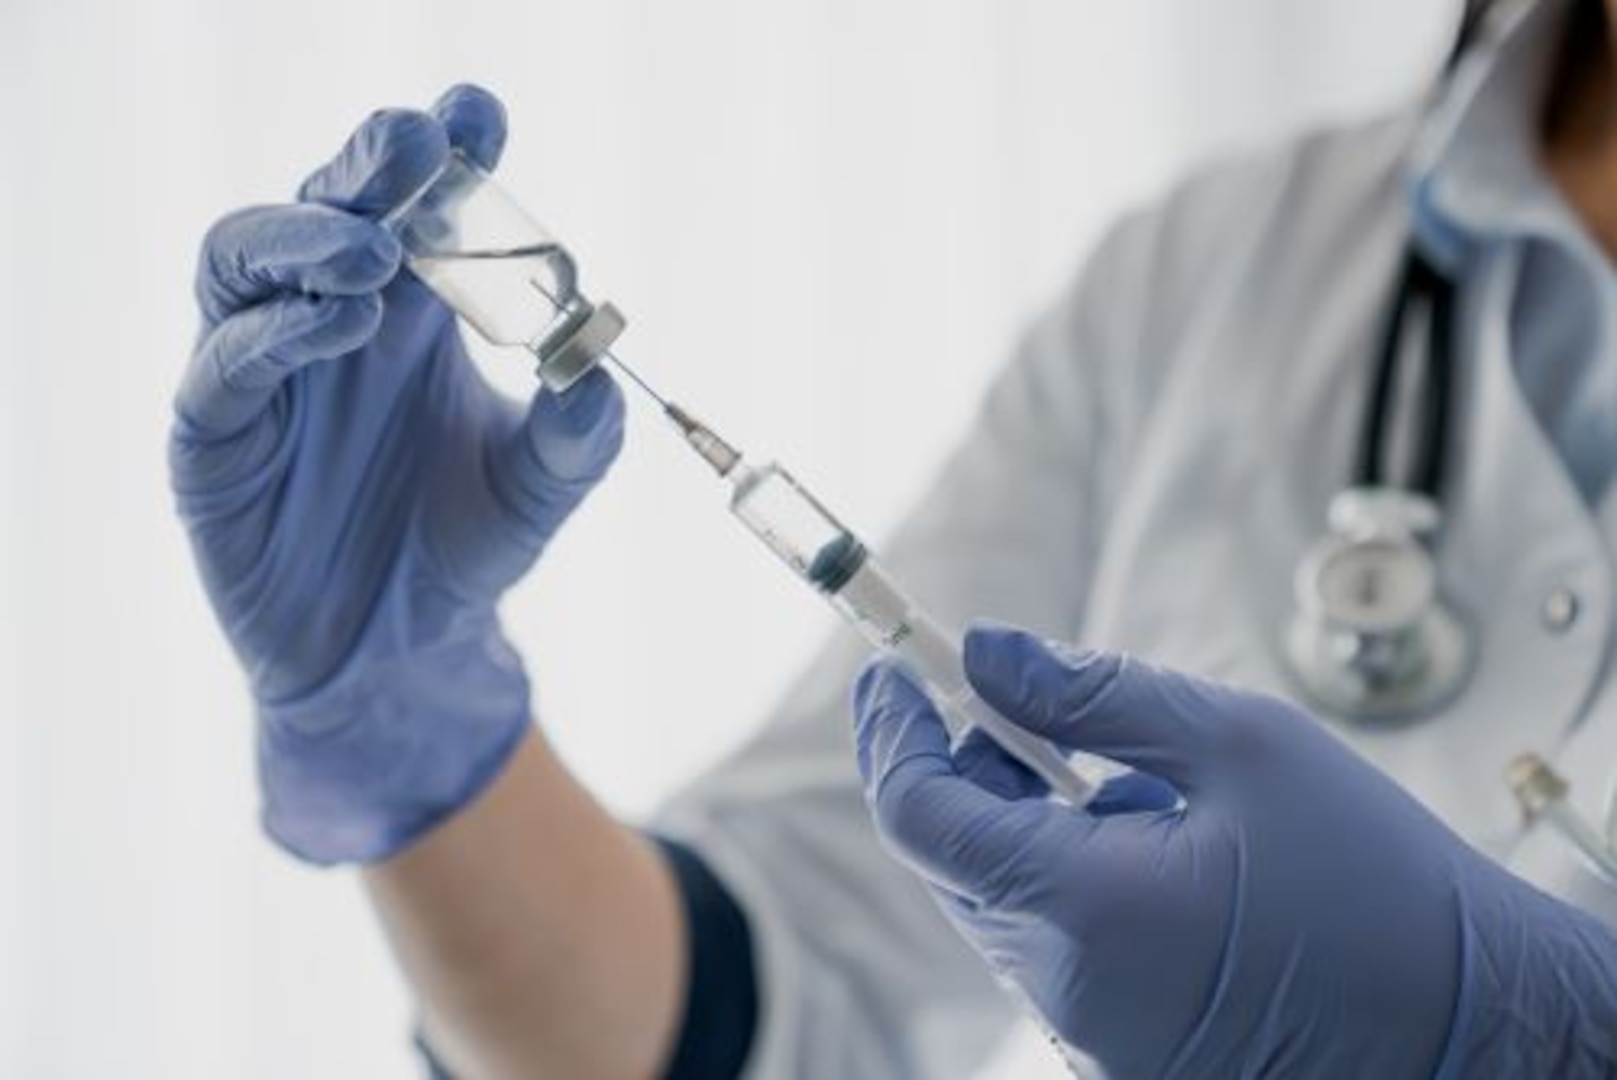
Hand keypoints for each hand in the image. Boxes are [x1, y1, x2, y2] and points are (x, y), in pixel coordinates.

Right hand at [171, 85, 624, 863]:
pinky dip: (279, 331)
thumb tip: (599, 371)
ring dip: (310, 236)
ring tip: (378, 250)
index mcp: (415, 307)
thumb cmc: (465, 548)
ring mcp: (265, 366)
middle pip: (330, 202)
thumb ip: (576, 437)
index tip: (480, 116)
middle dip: (372, 164)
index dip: (445, 150)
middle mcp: (335, 316)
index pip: (420, 203)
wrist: (399, 651)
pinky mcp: (216, 432)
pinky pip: (226, 358)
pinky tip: (343, 326)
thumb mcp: (540, 492)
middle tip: (421, 145)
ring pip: (247, 255)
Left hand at [854, 624, 1616, 1076]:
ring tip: (1137, 787)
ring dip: (1024, 819)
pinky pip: (1048, 945)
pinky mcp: (1118, 1051)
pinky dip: (1063, 876)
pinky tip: (1158, 849)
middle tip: (1012, 695)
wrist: (1475, 1026)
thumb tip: (985, 650)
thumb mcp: (1241, 744)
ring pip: (998, 899)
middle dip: (963, 763)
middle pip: (952, 856)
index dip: (890, 734)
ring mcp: (1089, 1036)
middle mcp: (1069, 991)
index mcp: (1090, 910)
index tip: (888, 667)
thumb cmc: (1377, 880)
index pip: (921, 816)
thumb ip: (1092, 691)